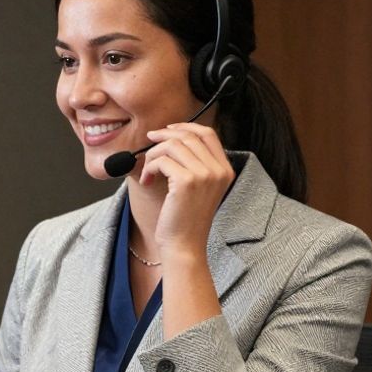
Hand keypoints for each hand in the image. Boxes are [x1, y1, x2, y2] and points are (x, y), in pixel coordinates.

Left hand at [138, 122, 235, 262]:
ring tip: (148, 170)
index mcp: (225, 170)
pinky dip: (149, 168)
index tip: (168, 130)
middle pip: (188, 136)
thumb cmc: (186, 219)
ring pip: (172, 145)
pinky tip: (147, 181)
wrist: (184, 245)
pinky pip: (162, 160)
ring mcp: (205, 175)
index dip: (186, 126)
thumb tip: (172, 138)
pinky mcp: (186, 182)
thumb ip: (194, 164)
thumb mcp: (198, 188)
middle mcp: (218, 170)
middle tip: (149, 141)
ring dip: (153, 154)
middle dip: (164, 136)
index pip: (208, 134)